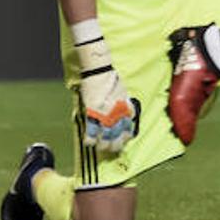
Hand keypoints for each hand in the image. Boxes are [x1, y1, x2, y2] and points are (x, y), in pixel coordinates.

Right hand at [75, 37, 138, 155]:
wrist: (100, 71)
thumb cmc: (112, 79)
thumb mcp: (124, 93)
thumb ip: (126, 105)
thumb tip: (129, 113)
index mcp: (125, 108)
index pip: (128, 127)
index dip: (126, 136)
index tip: (124, 142)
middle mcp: (116, 112)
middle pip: (117, 134)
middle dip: (115, 144)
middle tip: (113, 149)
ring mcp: (104, 113)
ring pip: (105, 135)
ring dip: (104, 144)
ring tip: (102, 148)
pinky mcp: (92, 111)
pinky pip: (91, 129)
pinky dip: (90, 138)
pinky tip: (90, 143)